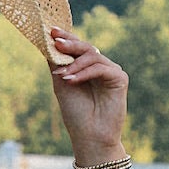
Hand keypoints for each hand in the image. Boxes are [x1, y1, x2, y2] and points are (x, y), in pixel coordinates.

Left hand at [49, 28, 128, 163]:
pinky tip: (71, 80)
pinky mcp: (120, 78)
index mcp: (86, 68)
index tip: (51, 31)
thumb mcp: (61, 85)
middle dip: (70, 44)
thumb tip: (49, 43)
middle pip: (86, 47)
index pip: (77, 48)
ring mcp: (111, 72)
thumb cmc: (76, 114)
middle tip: (56, 42)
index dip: (66, 37)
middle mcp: (100, 67)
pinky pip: (100, 68)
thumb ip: (58, 64)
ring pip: (92, 56)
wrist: (90, 136)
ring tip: (62, 76)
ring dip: (74, 64)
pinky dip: (84, 73)